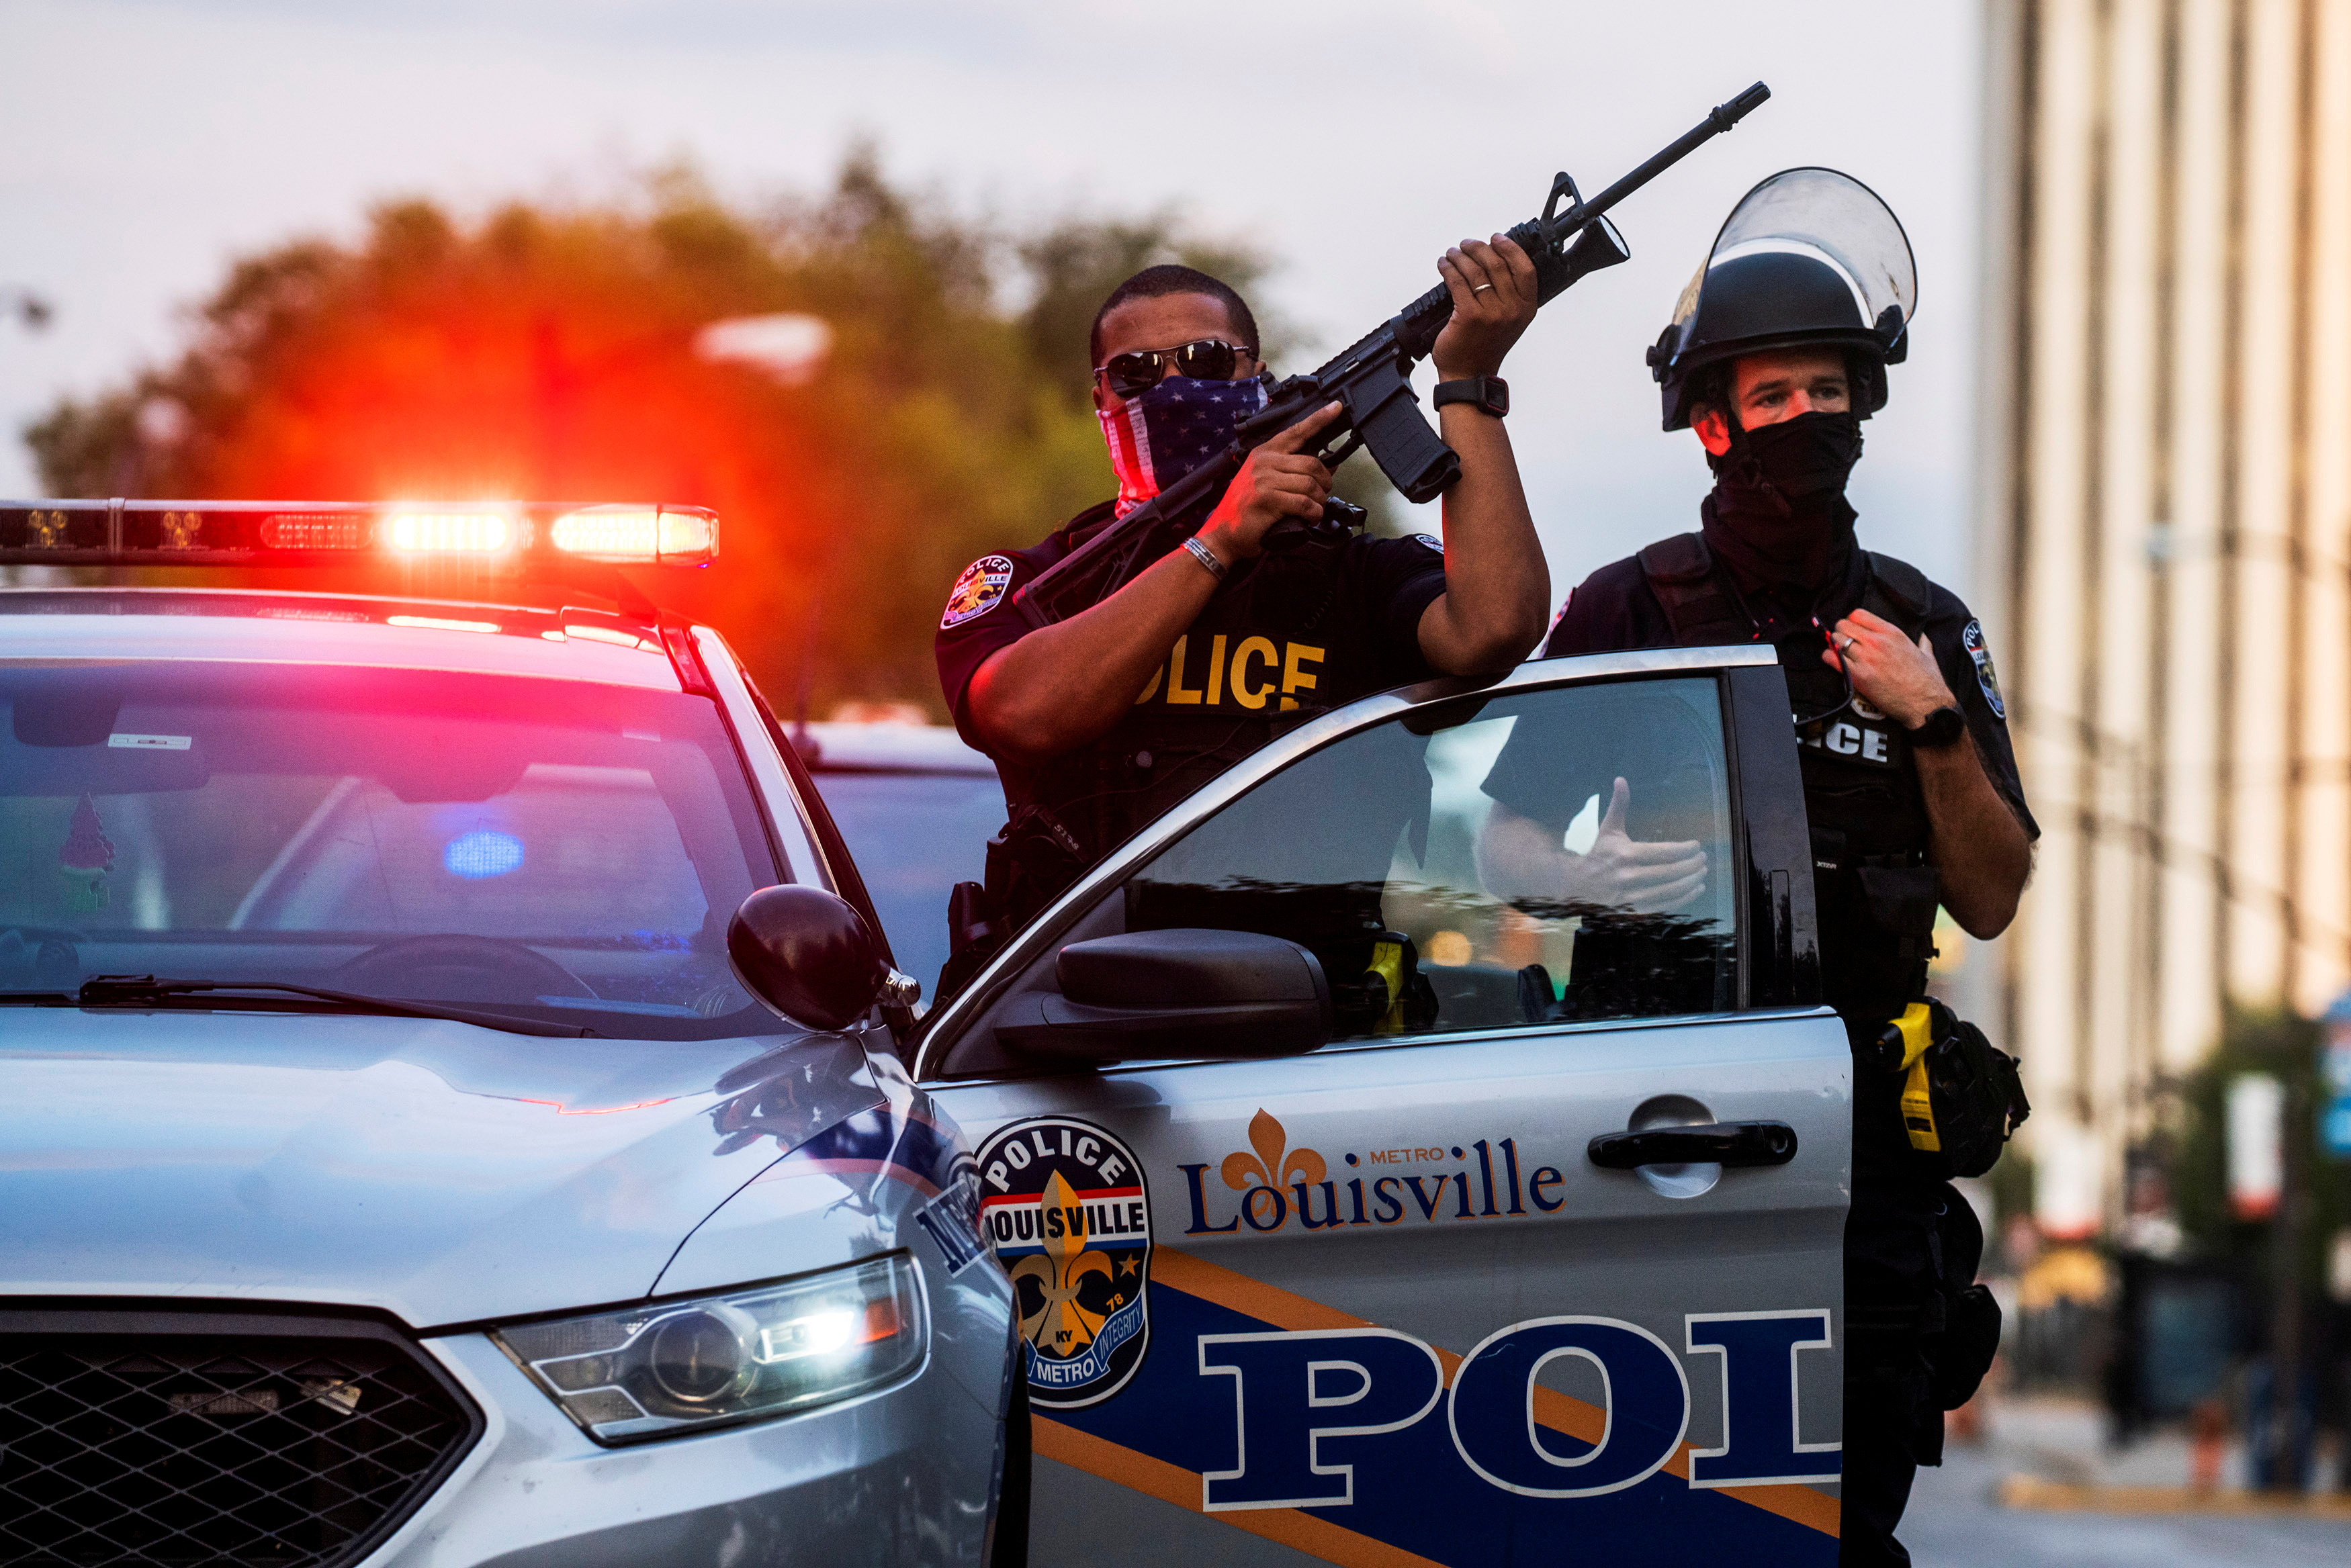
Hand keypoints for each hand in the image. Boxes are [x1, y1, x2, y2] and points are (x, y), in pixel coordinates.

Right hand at [1195, 401, 1342, 562]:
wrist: (1224, 532)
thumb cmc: (1246, 508)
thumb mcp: (1266, 481)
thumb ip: (1293, 471)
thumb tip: (1329, 465)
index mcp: (1264, 453)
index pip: (1296, 431)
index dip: (1319, 419)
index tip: (1336, 408)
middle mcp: (1264, 462)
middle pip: (1312, 463)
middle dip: (1325, 481)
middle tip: (1323, 493)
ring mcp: (1264, 479)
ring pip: (1310, 484)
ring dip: (1320, 500)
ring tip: (1315, 508)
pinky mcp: (1267, 499)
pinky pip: (1304, 503)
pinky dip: (1313, 513)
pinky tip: (1310, 517)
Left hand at [1432, 234, 1537, 380]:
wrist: (1469, 374)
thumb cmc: (1486, 347)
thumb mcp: (1510, 321)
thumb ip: (1510, 295)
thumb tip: (1495, 258)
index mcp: (1526, 308)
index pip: (1525, 268)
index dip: (1510, 248)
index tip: (1496, 238)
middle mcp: (1511, 310)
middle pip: (1497, 264)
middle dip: (1479, 248)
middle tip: (1467, 244)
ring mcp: (1491, 313)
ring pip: (1475, 271)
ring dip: (1461, 256)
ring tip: (1452, 252)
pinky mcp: (1468, 316)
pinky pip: (1457, 282)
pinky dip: (1448, 269)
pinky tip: (1444, 264)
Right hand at [1565, 777, 1706, 913]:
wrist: (1577, 885)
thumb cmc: (1597, 854)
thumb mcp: (1608, 829)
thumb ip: (1618, 805)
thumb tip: (1621, 779)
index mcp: (1625, 854)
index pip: (1664, 852)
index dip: (1685, 849)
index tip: (1696, 846)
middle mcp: (1629, 876)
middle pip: (1671, 872)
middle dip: (1692, 866)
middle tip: (1703, 860)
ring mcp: (1631, 896)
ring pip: (1670, 891)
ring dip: (1691, 882)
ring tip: (1702, 874)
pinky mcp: (1633, 911)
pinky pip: (1664, 906)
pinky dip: (1683, 899)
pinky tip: (1695, 889)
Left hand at [1822, 609, 1956, 727]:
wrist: (1925, 704)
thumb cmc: (1927, 680)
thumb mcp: (1926, 653)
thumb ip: (1921, 640)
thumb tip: (1921, 636)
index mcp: (1892, 633)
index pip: (1858, 614)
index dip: (1852, 621)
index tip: (1853, 628)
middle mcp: (1877, 642)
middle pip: (1844, 625)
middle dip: (1841, 632)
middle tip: (1844, 641)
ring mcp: (1866, 659)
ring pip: (1836, 640)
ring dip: (1835, 645)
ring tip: (1839, 652)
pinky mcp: (1858, 676)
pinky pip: (1832, 659)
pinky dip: (1829, 658)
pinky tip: (1833, 661)